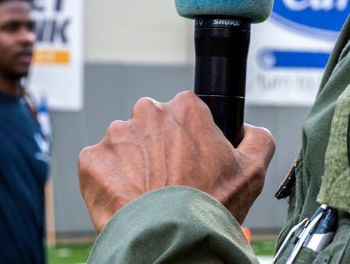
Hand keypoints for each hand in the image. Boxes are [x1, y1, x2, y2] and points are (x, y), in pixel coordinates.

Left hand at [78, 91, 274, 231]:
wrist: (169, 241)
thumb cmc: (208, 207)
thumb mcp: (253, 171)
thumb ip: (258, 139)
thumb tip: (250, 130)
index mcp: (186, 108)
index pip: (187, 112)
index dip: (191, 138)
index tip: (192, 161)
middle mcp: (148, 112)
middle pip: (154, 125)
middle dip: (160, 147)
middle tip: (171, 181)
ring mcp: (117, 135)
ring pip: (126, 145)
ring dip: (134, 165)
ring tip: (148, 195)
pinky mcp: (91, 160)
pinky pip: (99, 166)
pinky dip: (109, 181)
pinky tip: (127, 200)